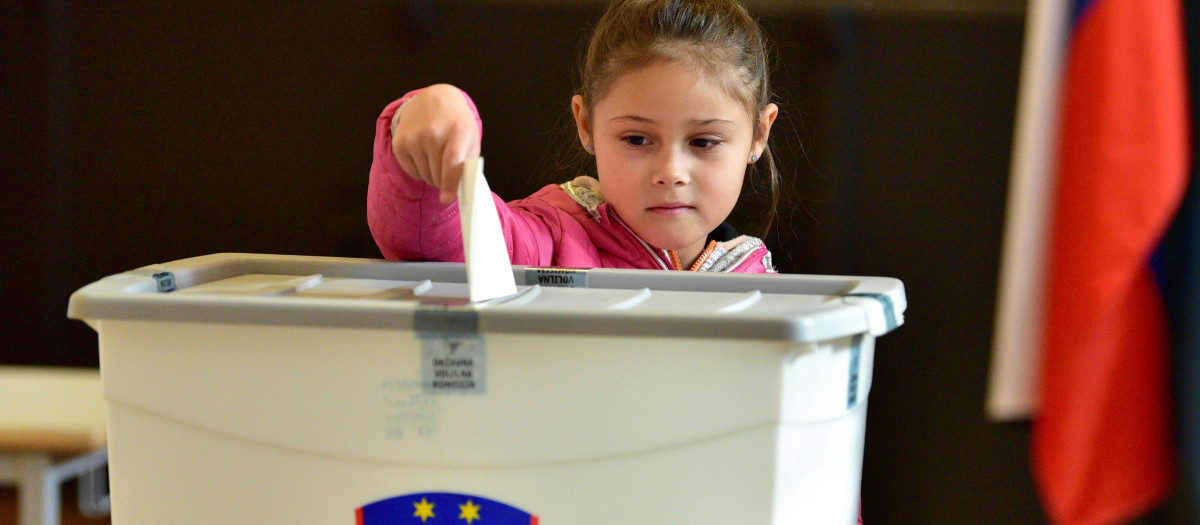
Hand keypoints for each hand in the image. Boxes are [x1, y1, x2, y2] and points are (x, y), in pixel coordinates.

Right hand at [390, 84, 480, 203]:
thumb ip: (468, 165)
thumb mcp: (470, 138)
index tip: (446, 199)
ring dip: (433, 177)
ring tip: (437, 158)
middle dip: (445, 182)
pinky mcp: (399, 143)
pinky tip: (424, 155)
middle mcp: (433, 132)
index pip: (451, 162)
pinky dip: (420, 171)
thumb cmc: (456, 124)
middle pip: (438, 175)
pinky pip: (412, 172)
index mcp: (457, 130)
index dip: (450, 183)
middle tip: (449, 170)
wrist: (433, 100)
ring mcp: (414, 137)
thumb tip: (458, 193)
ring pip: (425, 176)